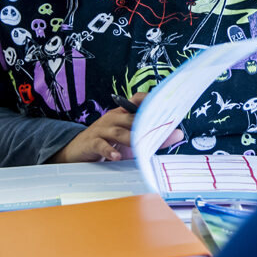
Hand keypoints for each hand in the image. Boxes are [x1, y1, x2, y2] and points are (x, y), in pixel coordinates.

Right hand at [48, 92, 183, 162]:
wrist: (77, 150)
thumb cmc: (108, 144)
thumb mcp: (130, 140)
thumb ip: (152, 138)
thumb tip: (179, 134)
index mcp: (124, 113)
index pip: (137, 100)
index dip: (150, 100)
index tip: (166, 104)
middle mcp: (114, 117)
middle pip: (132, 118)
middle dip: (148, 126)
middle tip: (162, 131)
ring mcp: (102, 129)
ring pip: (119, 132)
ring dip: (131, 139)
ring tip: (141, 146)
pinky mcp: (91, 142)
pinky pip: (101, 144)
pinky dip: (109, 150)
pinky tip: (116, 157)